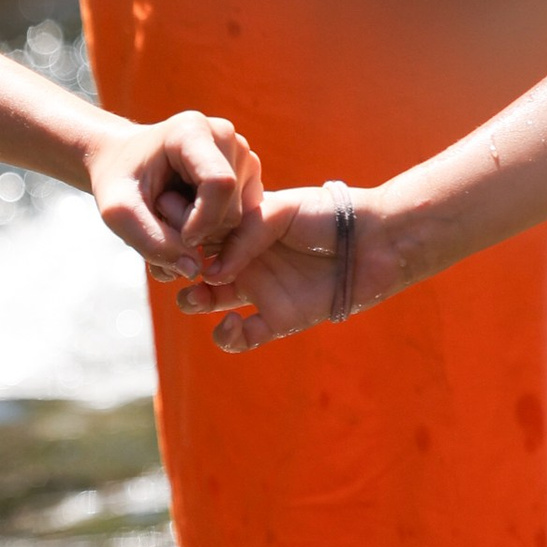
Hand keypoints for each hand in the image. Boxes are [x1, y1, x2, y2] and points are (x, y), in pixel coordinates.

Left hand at [80, 109, 257, 270]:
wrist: (124, 163)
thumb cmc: (118, 181)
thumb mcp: (118, 212)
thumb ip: (151, 241)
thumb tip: (194, 269)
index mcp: (193, 131)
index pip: (220, 184)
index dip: (201, 221)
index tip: (176, 237)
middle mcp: (225, 137)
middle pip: (232, 207)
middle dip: (199, 230)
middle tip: (162, 222)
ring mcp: (241, 155)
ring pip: (241, 218)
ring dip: (205, 233)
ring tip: (171, 218)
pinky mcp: (248, 175)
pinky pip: (244, 220)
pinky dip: (216, 231)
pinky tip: (188, 222)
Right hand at [170, 182, 383, 351]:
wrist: (375, 241)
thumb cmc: (329, 215)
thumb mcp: (281, 208)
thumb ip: (244, 233)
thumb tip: (213, 271)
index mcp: (241, 229)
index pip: (198, 235)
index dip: (180, 239)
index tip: (171, 238)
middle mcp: (244, 260)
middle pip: (195, 270)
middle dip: (181, 272)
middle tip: (183, 271)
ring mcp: (259, 291)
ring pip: (209, 303)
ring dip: (195, 302)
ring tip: (200, 296)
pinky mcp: (276, 320)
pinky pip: (240, 338)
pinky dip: (227, 337)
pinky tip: (230, 323)